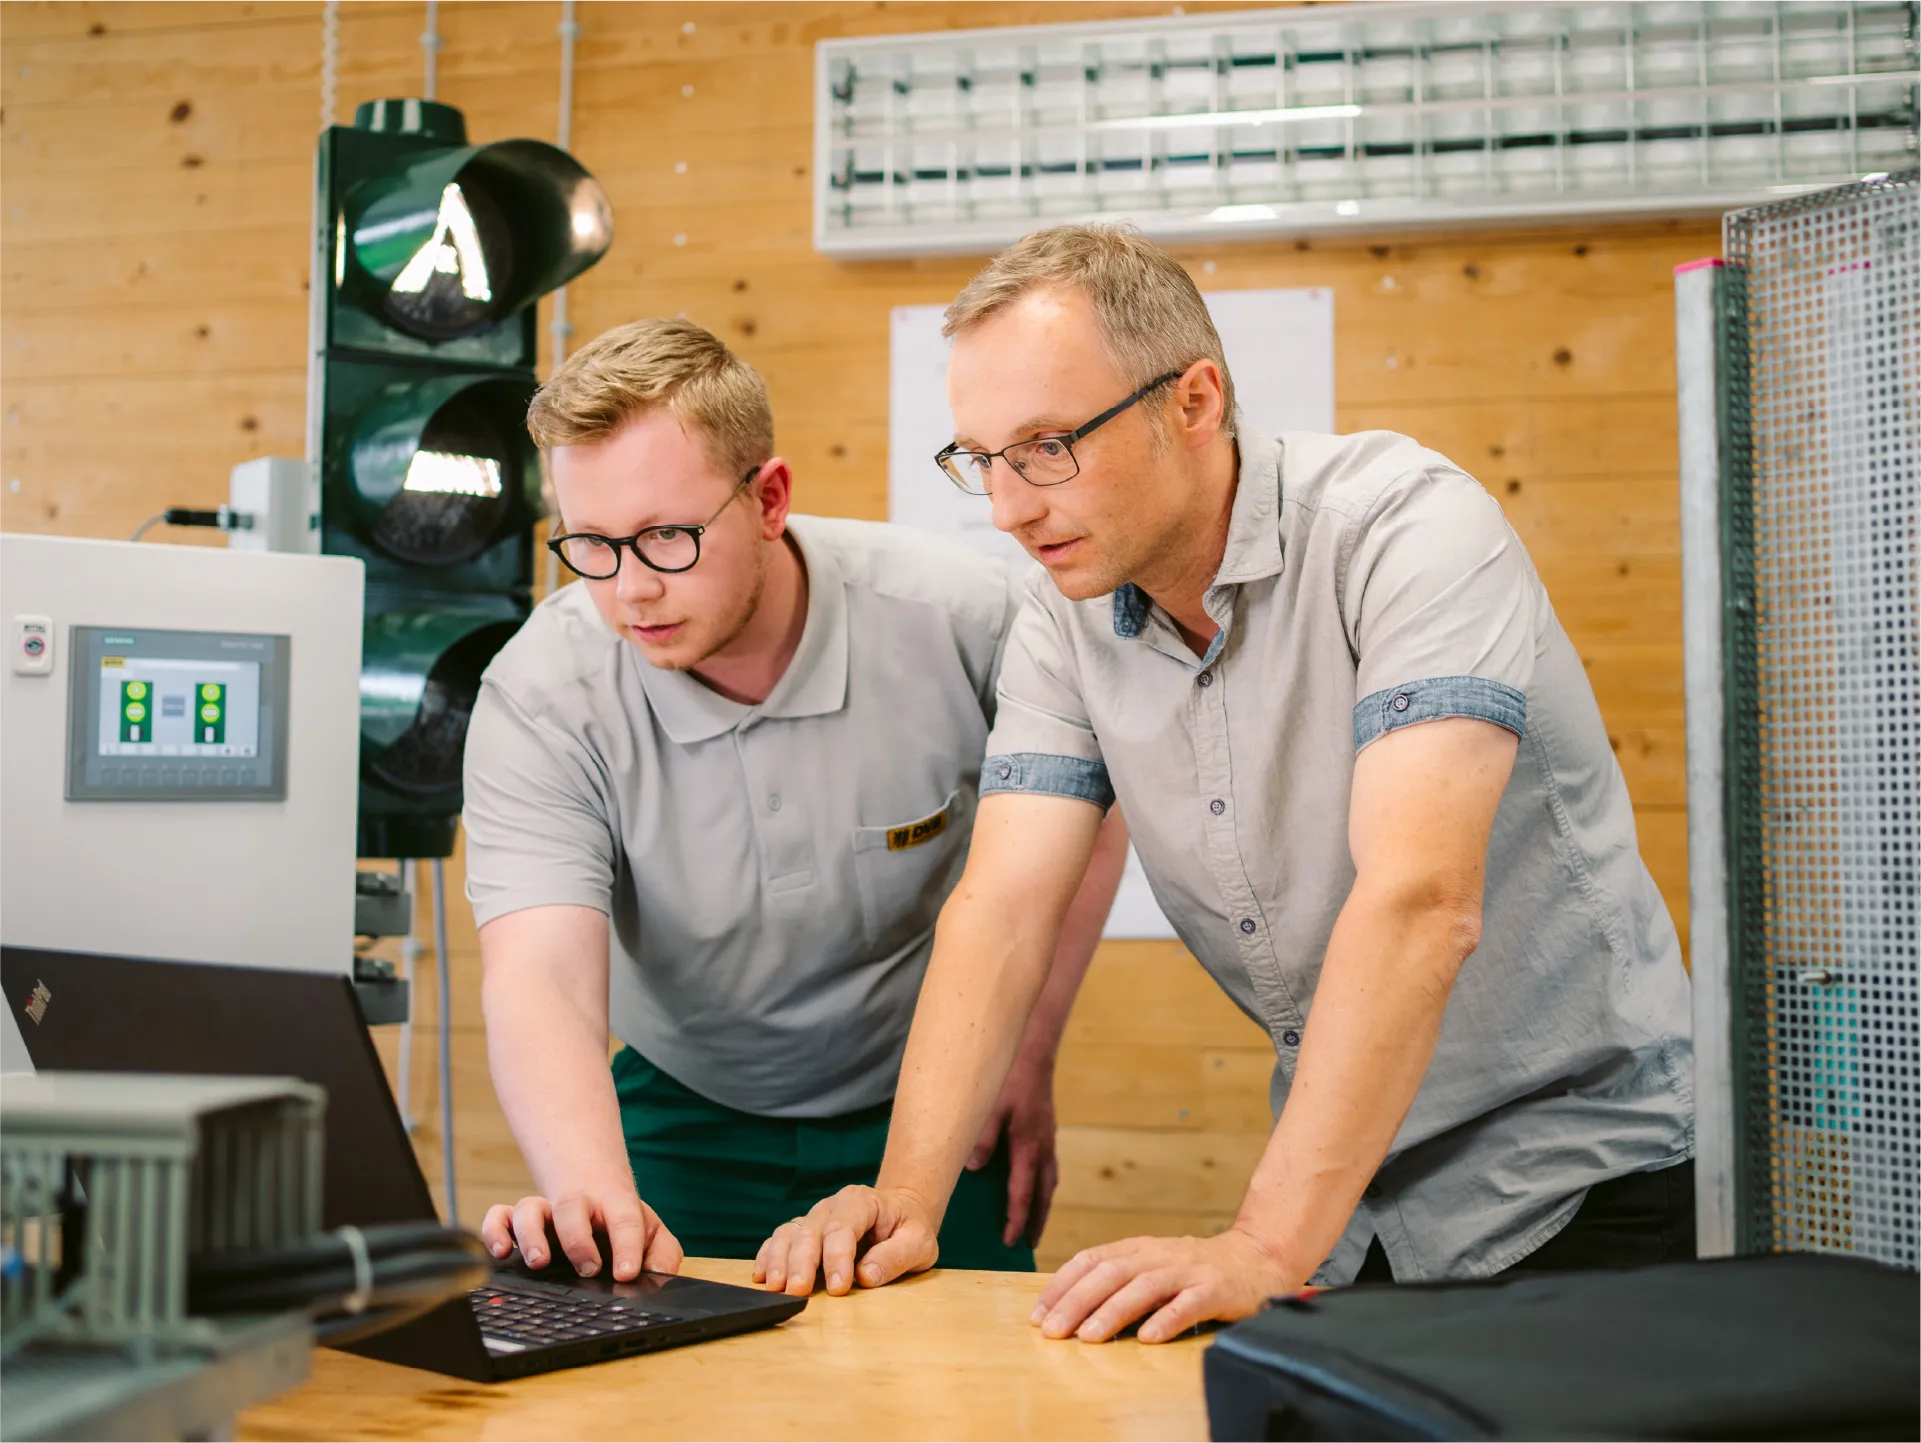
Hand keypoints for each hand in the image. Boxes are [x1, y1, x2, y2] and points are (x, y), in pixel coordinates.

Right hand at [480, 1186, 682, 1281]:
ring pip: (530, 1209)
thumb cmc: (621, 1222)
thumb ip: (663, 1253)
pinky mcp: (517, 1222)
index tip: (627, 1273)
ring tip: (539, 1262)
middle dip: (578, 1239)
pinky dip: (495, 1231)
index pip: (625, 1219)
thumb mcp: (650, 1234)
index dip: (628, 1245)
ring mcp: (545, 1212)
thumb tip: (661, 1275)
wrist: (593, 1192)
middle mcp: (577, 1206)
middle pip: (572, 1207)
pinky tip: (502, 1253)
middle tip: (588, 1268)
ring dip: (532, 1236)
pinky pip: (499, 1216)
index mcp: (615, 1206)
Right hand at [754, 1185, 939, 1297]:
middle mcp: (831, 1207)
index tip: (838, 1288)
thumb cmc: (909, 1229)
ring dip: (779, 1260)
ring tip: (776, 1287)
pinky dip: (767, 1255)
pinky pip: (779, 1239)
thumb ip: (896, 1256)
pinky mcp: (803, 1233)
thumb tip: (866, 1275)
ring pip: (789, 1234)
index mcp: (861, 1202)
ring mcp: (814, 1218)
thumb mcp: (919, 1242)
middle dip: (801, 1262)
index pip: (843, 1228)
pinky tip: (761, 1276)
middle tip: (797, 1292)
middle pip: (810, 1232)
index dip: (837, 1258)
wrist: (900, 1213)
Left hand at [967, 1054, 1059, 1247]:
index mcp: (1028, 1147)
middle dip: (1037, 1222)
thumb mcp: (990, 1108)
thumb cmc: (1009, 1079)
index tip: (1010, 1242)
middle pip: (1043, 1195)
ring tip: (1035, 1223)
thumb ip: (982, 1139)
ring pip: (1049, 1181)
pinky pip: (1049, 1167)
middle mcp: (1043, 1148)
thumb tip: (973, 1168)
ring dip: (1043, 1205)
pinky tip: (1035, 1185)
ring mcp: (1048, 1139)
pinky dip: (1044, 1184)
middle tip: (1029, 1246)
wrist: (1034, 1052)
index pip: (1023, 1194)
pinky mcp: (1047, 1130)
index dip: (1017, 1220)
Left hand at [1033, 1227, 1296, 1343]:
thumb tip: (1068, 1306)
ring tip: (1089, 1337)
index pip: (1091, 1260)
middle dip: (1077, 1301)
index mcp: (1139, 1248)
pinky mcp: (1216, 1290)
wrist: (1257, 1258)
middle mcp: (1159, 1255)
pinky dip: (1167, 1319)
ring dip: (1113, 1311)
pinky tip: (1149, 1338)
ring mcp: (1188, 1271)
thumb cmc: (1195, 1269)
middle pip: (1111, 1273)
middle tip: (1053, 1330)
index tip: (1038, 1313)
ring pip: (1144, 1287)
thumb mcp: (1152, 1264)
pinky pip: (1189, 1304)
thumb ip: (1118, 1278)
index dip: (1062, 1285)